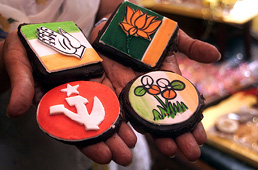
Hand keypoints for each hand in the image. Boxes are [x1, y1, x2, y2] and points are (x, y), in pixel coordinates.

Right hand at [3, 30, 136, 165]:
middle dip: (109, 141)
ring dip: (119, 128)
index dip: (86, 143)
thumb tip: (15, 110)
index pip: (71, 129)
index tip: (102, 155)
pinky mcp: (97, 78)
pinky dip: (121, 105)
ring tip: (132, 142)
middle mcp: (74, 100)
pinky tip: (134, 117)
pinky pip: (110, 92)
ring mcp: (87, 89)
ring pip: (104, 111)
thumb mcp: (19, 66)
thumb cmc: (23, 52)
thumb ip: (22, 86)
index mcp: (56, 103)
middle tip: (124, 157)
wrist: (37, 38)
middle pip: (92, 124)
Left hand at [91, 27, 220, 160]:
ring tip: (168, 151)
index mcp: (165, 85)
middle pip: (164, 120)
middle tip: (190, 152)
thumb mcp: (170, 38)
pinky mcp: (110, 95)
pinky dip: (120, 130)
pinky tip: (127, 144)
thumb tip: (216, 54)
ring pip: (141, 122)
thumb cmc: (145, 35)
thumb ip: (190, 47)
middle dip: (177, 136)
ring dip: (152, 138)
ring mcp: (130, 97)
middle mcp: (149, 95)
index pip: (181, 108)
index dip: (191, 123)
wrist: (115, 30)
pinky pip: (115, 114)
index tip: (201, 138)